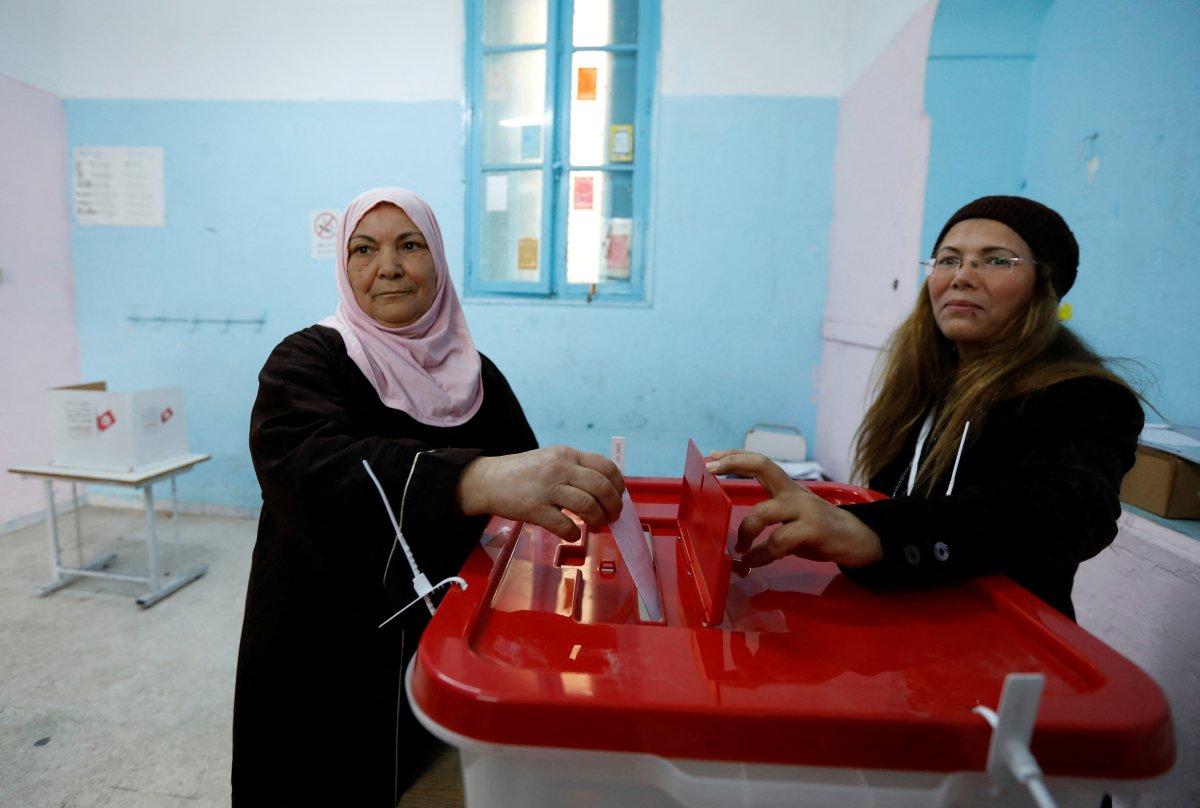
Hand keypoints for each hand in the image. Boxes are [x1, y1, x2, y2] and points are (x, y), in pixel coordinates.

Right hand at [456, 446, 624, 539]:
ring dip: (597, 521)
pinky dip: (574, 533)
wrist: (489, 480)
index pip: (605, 467)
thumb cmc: (524, 473)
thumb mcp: (552, 460)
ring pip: (587, 506)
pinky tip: (572, 533)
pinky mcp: (534, 509)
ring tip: (595, 526)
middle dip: (613, 507)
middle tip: (612, 517)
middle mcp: (560, 468)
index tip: (619, 497)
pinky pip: (565, 525)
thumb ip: (576, 470)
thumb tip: (606, 491)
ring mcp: (547, 488)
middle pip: (601, 488)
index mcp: (567, 454)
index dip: (618, 485)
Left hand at [706, 450, 882, 569]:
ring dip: (745, 533)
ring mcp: (805, 510)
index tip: (712, 455)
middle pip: (762, 468)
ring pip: (763, 512)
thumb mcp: (794, 517)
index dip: (737, 456)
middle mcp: (795, 493)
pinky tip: (755, 563)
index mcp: (788, 488)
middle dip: (732, 467)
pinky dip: (761, 555)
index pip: (761, 462)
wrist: (860, 541)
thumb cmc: (820, 531)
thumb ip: (769, 516)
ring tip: (741, 551)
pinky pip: (778, 542)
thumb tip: (737, 532)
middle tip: (709, 476)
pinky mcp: (813, 530)